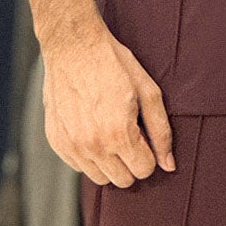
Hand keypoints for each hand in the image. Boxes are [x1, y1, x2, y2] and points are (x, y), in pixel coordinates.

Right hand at [42, 25, 175, 187]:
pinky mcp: (56, 141)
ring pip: (100, 178)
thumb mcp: (148, 92)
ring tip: (109, 133)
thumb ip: (161, 132)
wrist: (73, 45)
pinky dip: (89, 156)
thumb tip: (168, 164)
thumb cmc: (113, 64)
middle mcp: (93, 145)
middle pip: (123, 180)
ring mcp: (71, 145)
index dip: (149, 154)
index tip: (143, 135)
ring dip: (110, 163)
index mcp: (119, 134)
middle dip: (131, 162)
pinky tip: (92, 131)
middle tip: (128, 135)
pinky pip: (78, 166)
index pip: (144, 170)